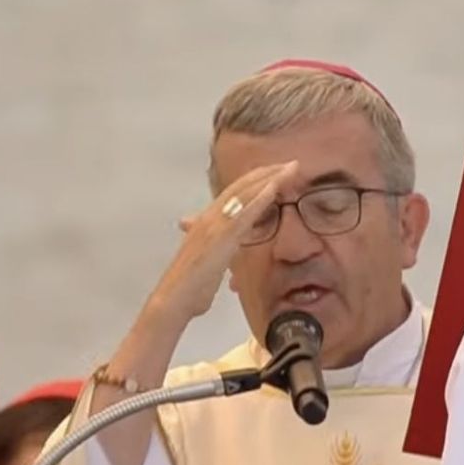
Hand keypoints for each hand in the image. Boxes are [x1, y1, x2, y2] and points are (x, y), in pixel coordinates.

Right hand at [146, 161, 298, 323]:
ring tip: (290, 168)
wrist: (173, 301)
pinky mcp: (220, 237)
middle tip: (290, 164)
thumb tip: (226, 248)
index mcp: (205, 222)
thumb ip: (218, 251)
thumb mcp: (207, 263)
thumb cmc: (189, 289)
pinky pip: (244, 213)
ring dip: (269, 178)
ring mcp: (213, 225)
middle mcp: (208, 218)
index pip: (233, 193)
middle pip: (241, 186)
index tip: (276, 172)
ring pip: (244, 193)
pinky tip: (276, 188)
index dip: (255, 180)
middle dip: (266, 172)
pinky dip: (260, 198)